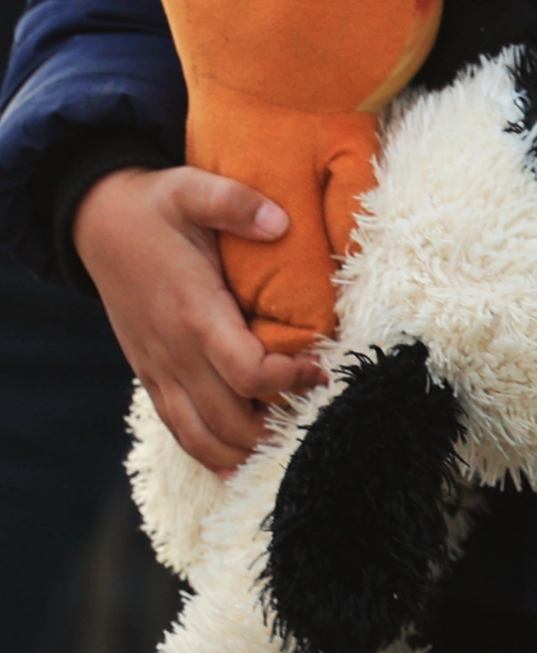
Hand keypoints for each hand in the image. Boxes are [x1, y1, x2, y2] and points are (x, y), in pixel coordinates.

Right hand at [74, 167, 324, 470]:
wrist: (96, 222)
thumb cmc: (154, 207)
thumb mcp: (191, 188)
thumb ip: (234, 202)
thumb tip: (279, 222)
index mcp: (194, 313)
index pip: (248, 372)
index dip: (292, 379)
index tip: (324, 369)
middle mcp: (174, 352)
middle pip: (231, 421)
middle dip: (277, 429)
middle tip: (318, 416)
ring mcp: (159, 368)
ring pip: (200, 437)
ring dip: (244, 451)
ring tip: (288, 449)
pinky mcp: (150, 374)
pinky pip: (178, 429)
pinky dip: (209, 452)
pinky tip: (239, 464)